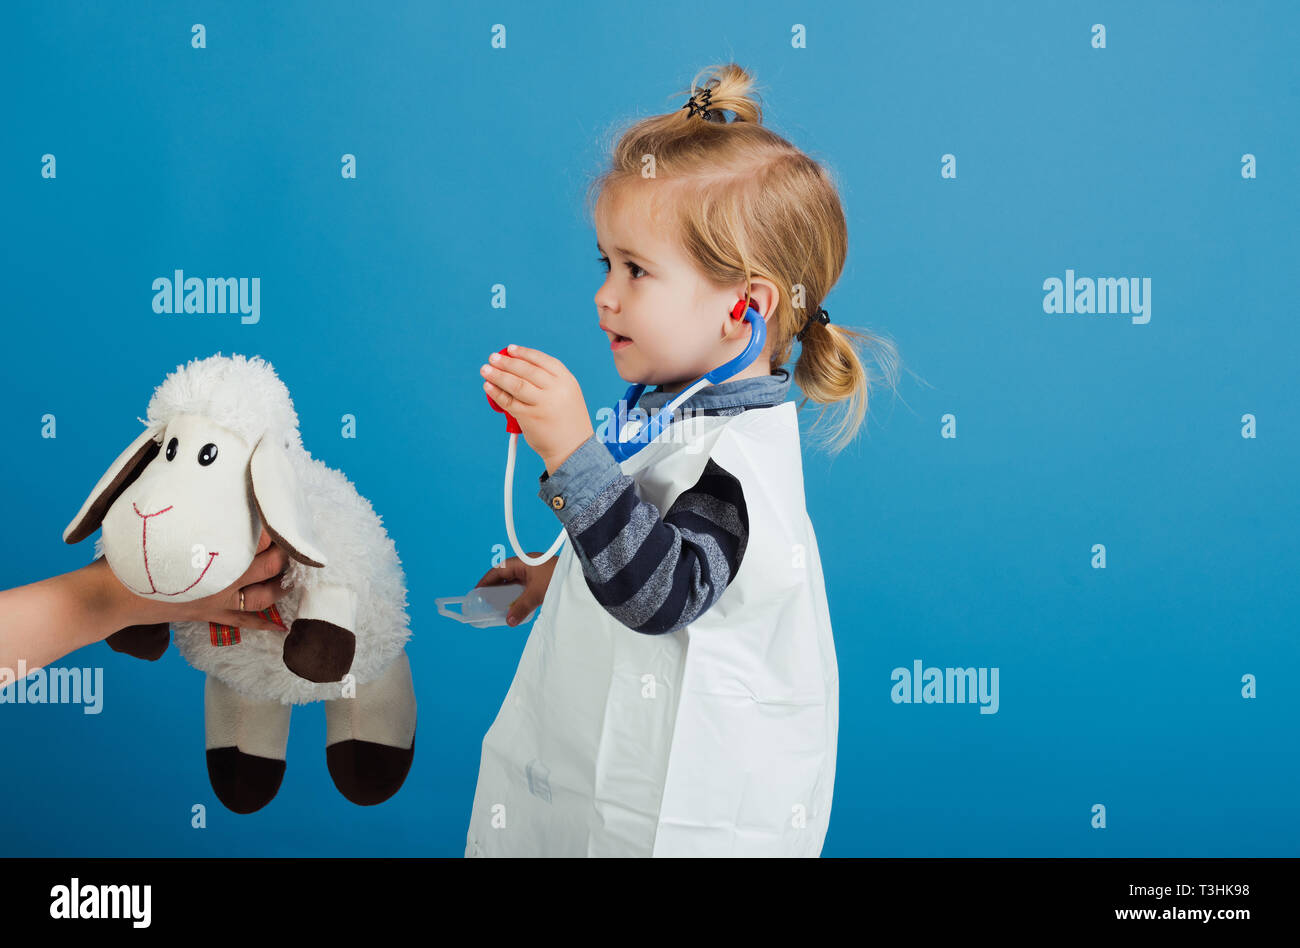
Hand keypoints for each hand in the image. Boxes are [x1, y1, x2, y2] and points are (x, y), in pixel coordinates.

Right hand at [110, 527, 291, 632]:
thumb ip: (187, 511)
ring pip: (261, 597)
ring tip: (290, 576)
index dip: (272, 527)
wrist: (110, 595)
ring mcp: (216, 601)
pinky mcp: (208, 615)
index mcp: (212, 554)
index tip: (279, 512)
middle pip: (267, 567)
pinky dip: (263, 625)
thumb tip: (198, 487)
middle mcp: (221, 580)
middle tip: (290, 541)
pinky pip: (241, 622)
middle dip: (283, 554)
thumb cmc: (131, 555)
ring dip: (279, 586)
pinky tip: (281, 628)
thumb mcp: (161, 524)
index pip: (257, 538)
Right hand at [473, 554, 558, 625]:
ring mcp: (535, 573)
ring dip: (506, 595)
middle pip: (505, 576)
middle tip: (484, 602)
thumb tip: (508, 621)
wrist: (582, 577)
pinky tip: (514, 607)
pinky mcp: (542, 581)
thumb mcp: (538, 594)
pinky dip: (517, 597)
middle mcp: (527, 566)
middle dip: (495, 589)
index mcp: (523, 562)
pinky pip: (524, 588)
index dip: (486, 581)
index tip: (476, 592)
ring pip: (515, 584)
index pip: (498, 570)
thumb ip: (521, 608)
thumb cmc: (560, 578)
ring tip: (496, 607)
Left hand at [481, 344, 594, 473]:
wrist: (573, 449)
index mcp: (567, 381)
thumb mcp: (568, 394)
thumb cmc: (568, 421)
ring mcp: (543, 403)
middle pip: (526, 370)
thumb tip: (518, 369)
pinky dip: (496, 393)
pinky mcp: (529, 417)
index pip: (542, 360)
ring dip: (497, 375)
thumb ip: (550, 382)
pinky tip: (488, 387)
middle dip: (507, 362)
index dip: (524, 353)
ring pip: (515, 384)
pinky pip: (509, 402)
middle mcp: (556, 390)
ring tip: (485, 370)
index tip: (510, 349)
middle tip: (492, 358)